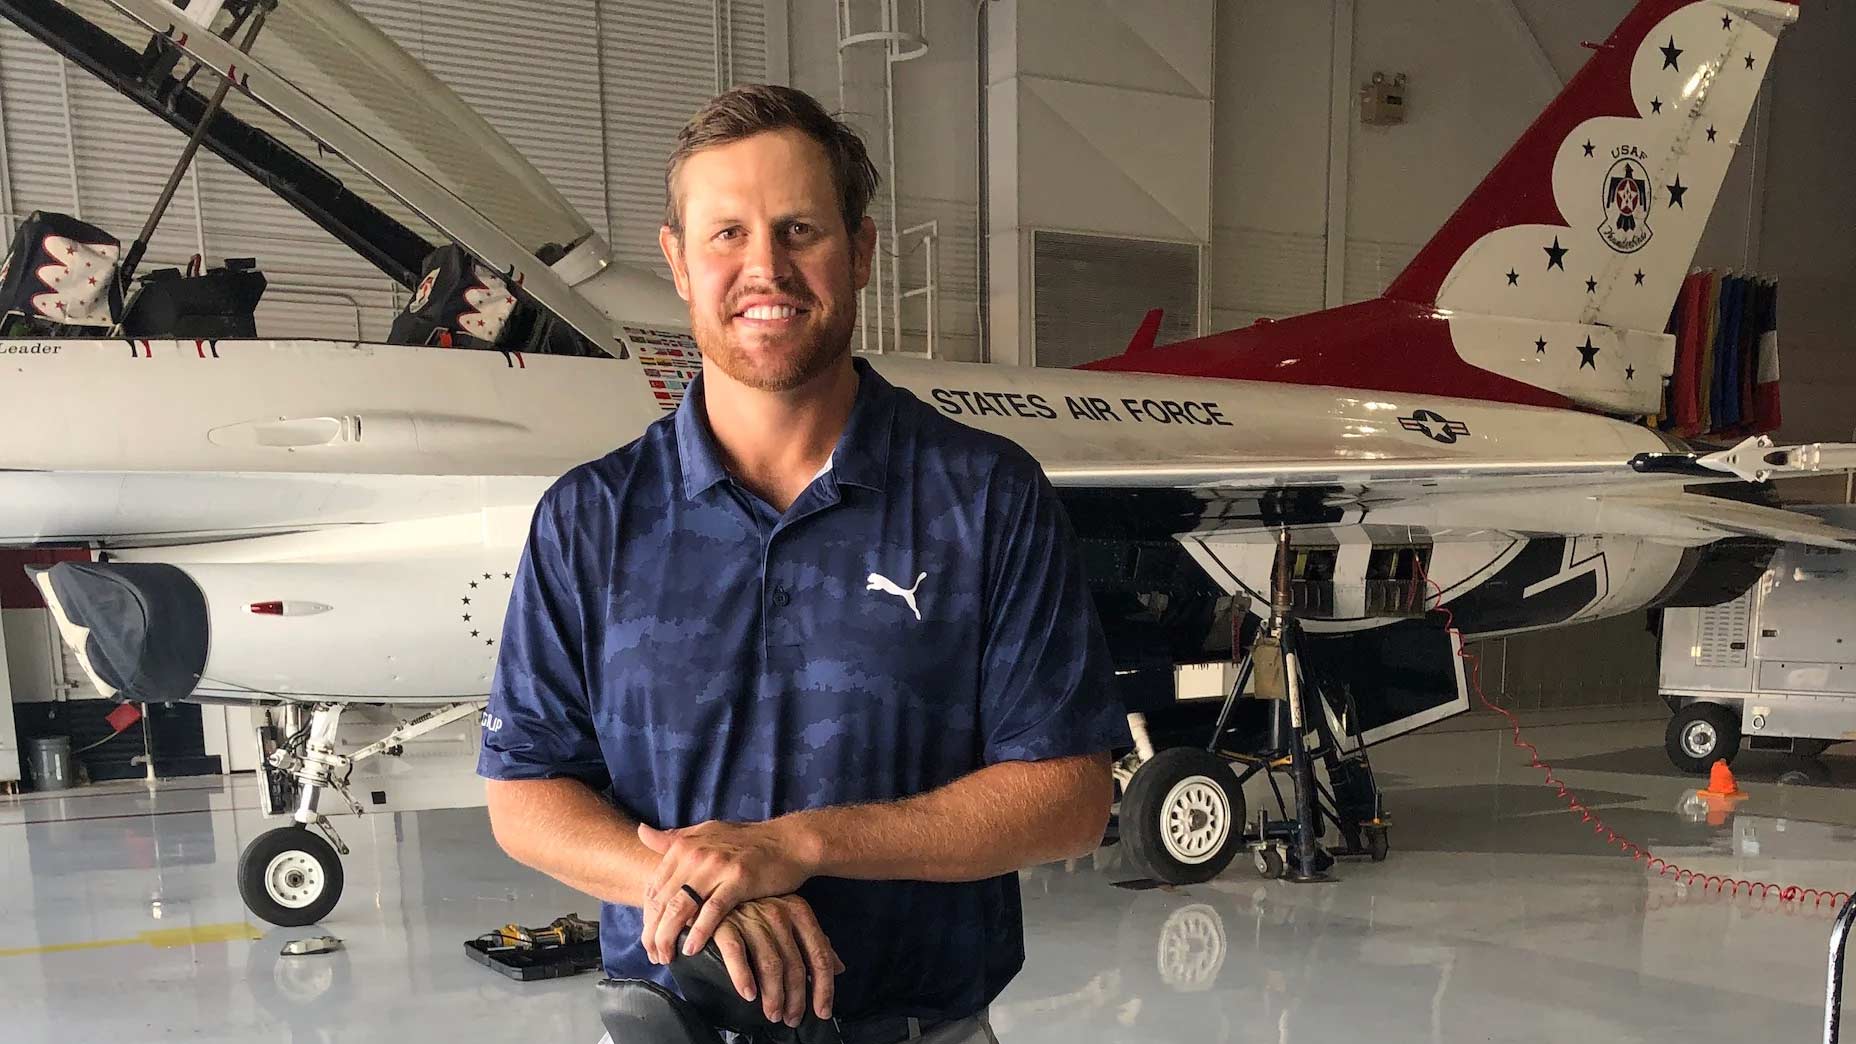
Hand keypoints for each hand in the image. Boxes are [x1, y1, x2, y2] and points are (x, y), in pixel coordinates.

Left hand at [638, 818, 817, 962]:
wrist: (788, 841)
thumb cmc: (747, 841)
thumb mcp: (707, 832)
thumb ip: (674, 838)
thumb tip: (640, 832)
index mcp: (685, 846)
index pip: (654, 887)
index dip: (647, 916)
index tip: (648, 938)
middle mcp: (696, 855)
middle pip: (662, 900)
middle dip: (653, 932)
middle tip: (653, 954)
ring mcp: (717, 867)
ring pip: (681, 907)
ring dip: (669, 936)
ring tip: (666, 956)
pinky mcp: (739, 880)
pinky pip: (713, 910)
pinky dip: (700, 931)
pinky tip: (692, 948)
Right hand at [711, 894, 845, 1025]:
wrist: (716, 892)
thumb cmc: (756, 910)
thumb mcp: (790, 921)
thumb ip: (814, 942)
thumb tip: (839, 968)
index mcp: (798, 911)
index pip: (819, 954)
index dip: (823, 987)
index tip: (822, 1010)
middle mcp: (778, 913)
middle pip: (795, 964)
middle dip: (796, 998)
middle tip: (792, 1017)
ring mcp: (752, 918)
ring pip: (770, 964)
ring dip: (773, 995)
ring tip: (773, 1013)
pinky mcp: (725, 924)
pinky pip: (737, 954)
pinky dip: (743, 977)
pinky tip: (748, 994)